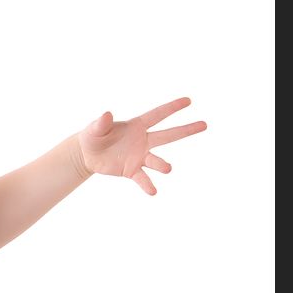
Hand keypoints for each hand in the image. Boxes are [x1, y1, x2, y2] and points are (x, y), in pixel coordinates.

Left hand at [76, 97, 206, 194]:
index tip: (188, 101)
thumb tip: (107, 114)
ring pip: (156, 160)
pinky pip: (143, 178)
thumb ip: (102, 123)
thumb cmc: (93, 136)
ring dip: (162, 165)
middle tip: (204, 125)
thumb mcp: (94, 128)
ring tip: (167, 168)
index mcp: (136, 126)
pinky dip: (148, 184)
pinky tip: (153, 192)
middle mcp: (143, 141)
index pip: (157, 115)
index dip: (172, 107)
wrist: (87, 155)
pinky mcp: (132, 170)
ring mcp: (139, 156)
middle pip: (168, 135)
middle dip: (186, 130)